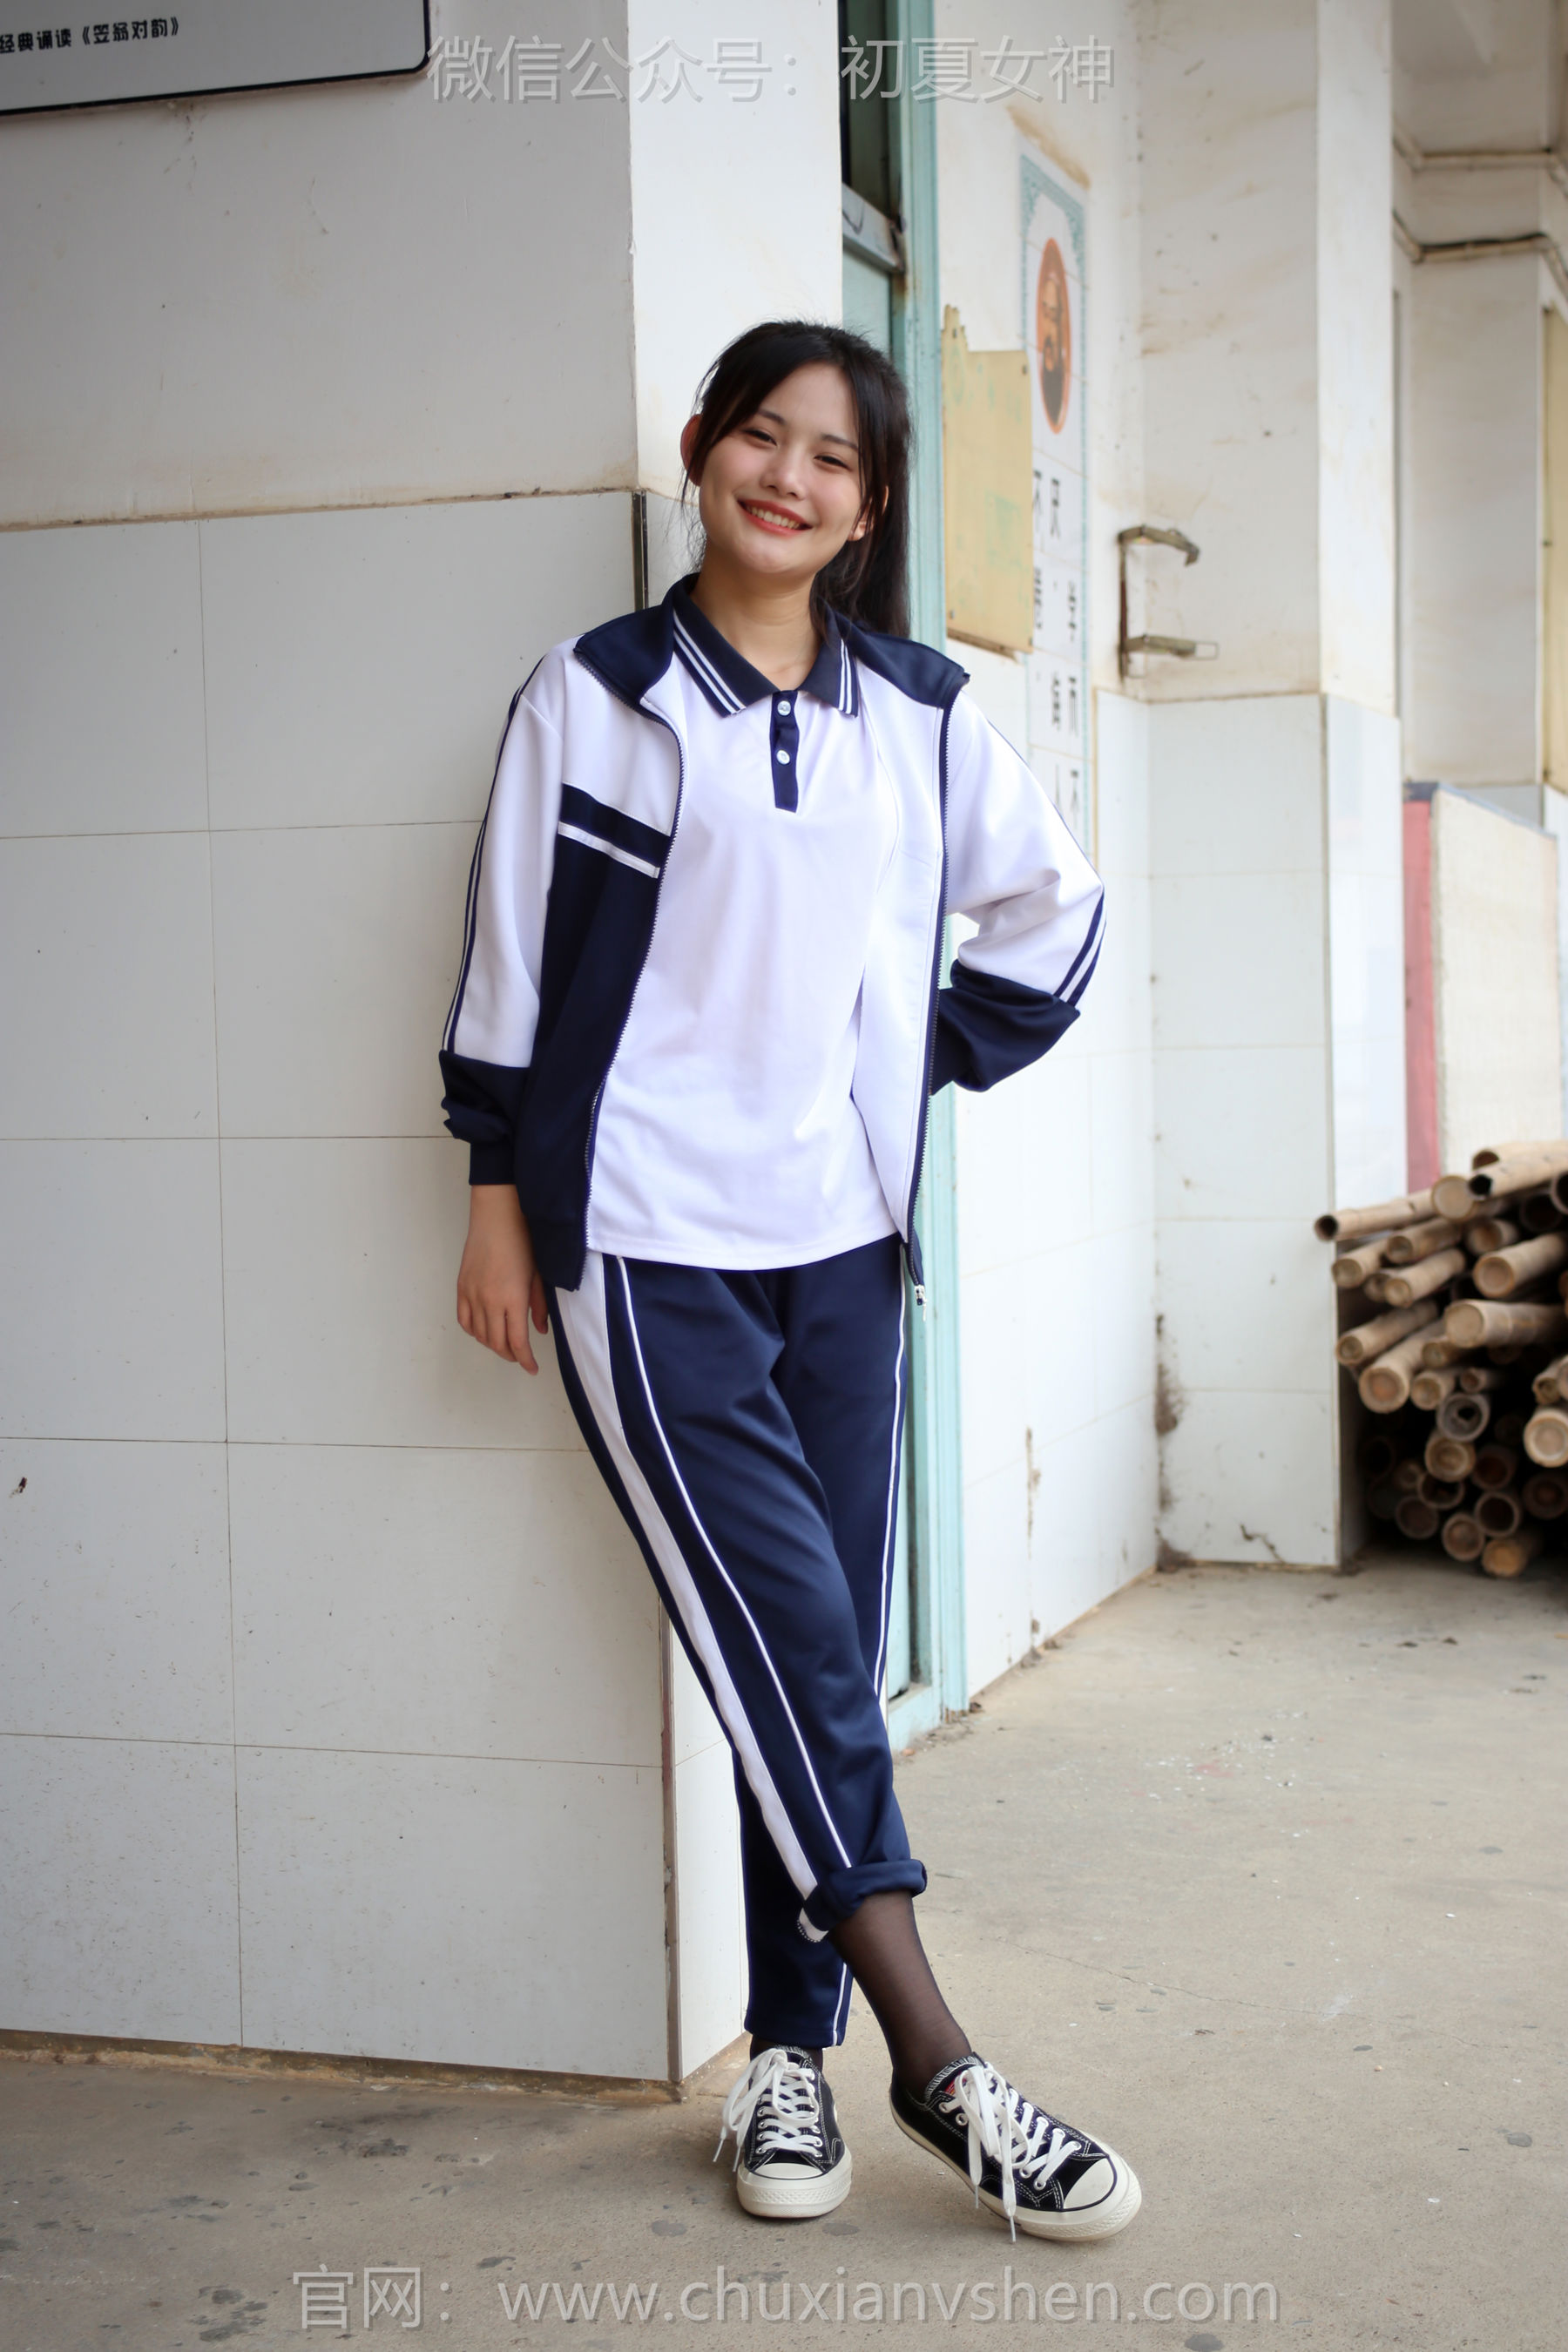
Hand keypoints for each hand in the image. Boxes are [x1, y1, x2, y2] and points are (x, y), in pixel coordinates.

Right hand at [456, 1185, 549, 1372]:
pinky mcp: (461, 1287)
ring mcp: (472, 1294)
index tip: (532, 1368)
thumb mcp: (539, 1275)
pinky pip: (464, 1319)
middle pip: (496, 1343)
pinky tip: (484, 1331)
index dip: (525, 1360)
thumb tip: (540, 1330)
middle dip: (510, 1355)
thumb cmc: (523, 1241)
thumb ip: (539, 1306)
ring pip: (479, 1334)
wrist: (497, 1217)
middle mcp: (490, 1301)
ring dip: (492, 1344)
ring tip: (504, 1343)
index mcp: (513, 1299)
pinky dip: (474, 1331)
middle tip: (520, 1357)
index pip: (517, 1342)